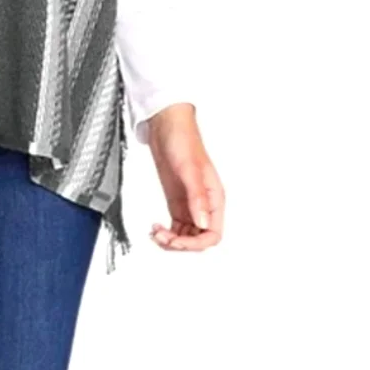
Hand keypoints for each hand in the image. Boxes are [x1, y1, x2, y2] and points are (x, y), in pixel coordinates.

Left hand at [146, 103, 224, 251]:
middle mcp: (204, 204)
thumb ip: (197, 197)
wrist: (166, 125)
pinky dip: (167, 232)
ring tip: (155, 233)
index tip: (177, 241)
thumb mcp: (189, 170)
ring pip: (186, 235)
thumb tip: (203, 223)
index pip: (213, 234)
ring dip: (172, 240)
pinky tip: (156, 228)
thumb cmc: (183, 140)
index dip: (196, 243)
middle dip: (181, 243)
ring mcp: (190, 203)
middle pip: (198, 239)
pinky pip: (176, 226)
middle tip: (161, 236)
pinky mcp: (176, 201)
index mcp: (214, 198)